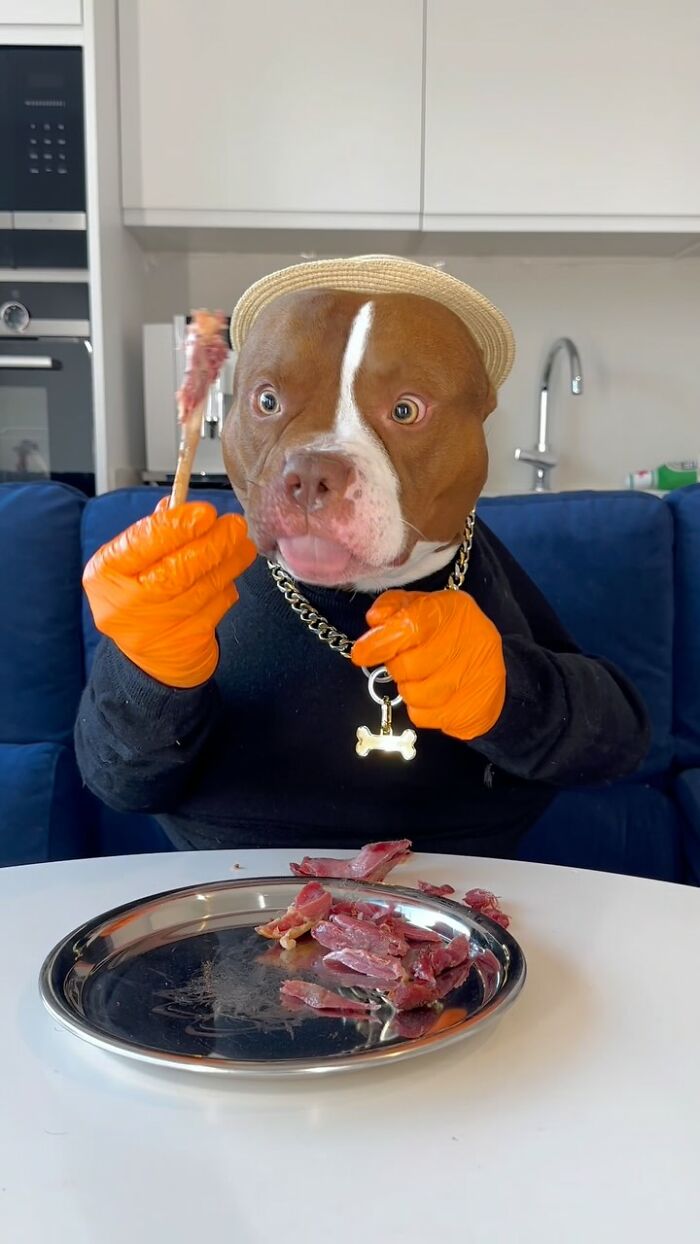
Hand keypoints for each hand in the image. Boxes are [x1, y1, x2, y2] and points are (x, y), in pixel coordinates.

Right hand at [83, 500, 255, 686]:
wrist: (147, 659)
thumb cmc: (139, 598)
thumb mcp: (132, 565)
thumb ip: (153, 533)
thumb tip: (177, 503)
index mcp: (105, 574)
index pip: (141, 543)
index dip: (175, 526)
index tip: (205, 512)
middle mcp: (126, 603)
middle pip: (176, 568)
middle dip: (212, 543)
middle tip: (235, 525)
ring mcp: (156, 627)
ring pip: (202, 587)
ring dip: (229, 561)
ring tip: (243, 544)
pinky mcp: (186, 642)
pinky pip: (216, 606)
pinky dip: (228, 586)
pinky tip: (231, 574)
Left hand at [351, 590, 505, 740]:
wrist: (488, 667)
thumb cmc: (445, 633)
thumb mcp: (420, 607)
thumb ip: (393, 607)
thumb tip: (374, 620)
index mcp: (453, 609)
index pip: (410, 627)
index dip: (379, 643)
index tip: (360, 654)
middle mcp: (469, 640)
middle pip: (409, 666)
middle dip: (396, 667)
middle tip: (403, 662)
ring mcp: (473, 677)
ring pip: (415, 695)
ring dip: (408, 689)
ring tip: (420, 678)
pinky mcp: (472, 709)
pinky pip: (424, 717)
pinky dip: (420, 709)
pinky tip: (432, 696)